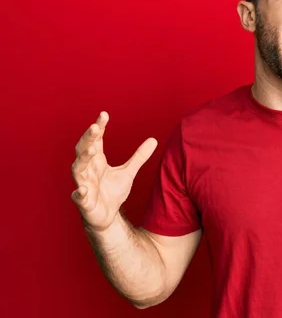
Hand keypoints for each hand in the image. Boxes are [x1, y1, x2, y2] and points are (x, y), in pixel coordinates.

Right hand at [71, 111, 157, 231]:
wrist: (106, 216)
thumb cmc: (112, 192)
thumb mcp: (129, 172)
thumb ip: (139, 156)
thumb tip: (154, 139)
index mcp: (97, 161)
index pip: (96, 140)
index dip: (98, 128)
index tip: (104, 114)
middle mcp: (87, 170)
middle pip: (83, 150)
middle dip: (88, 139)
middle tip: (95, 127)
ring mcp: (84, 185)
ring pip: (78, 169)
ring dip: (83, 159)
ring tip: (92, 149)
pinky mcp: (84, 202)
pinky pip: (78, 196)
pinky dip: (79, 192)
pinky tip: (82, 189)